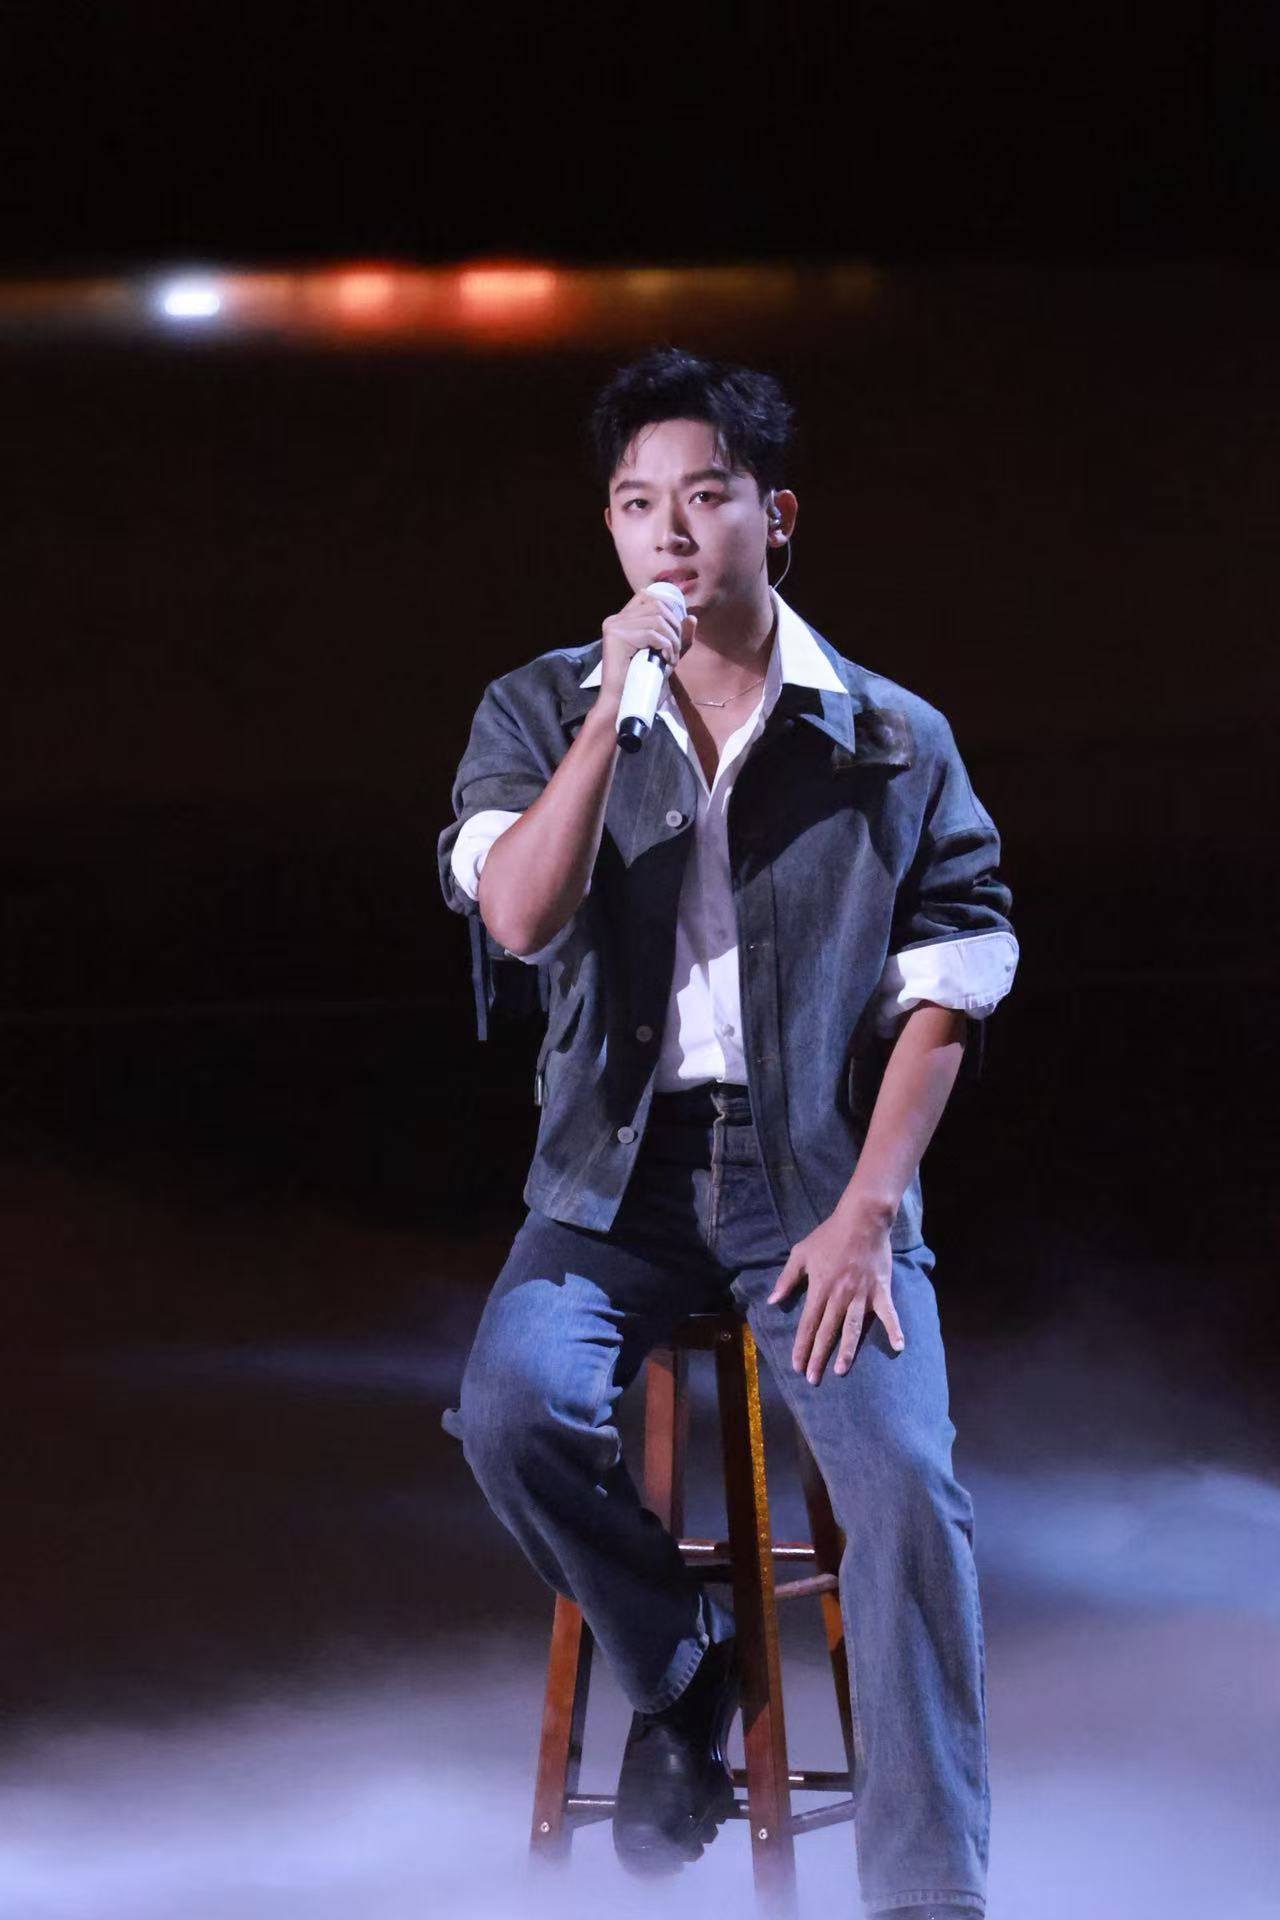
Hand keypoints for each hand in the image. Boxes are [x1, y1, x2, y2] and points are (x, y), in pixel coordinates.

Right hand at [596, 589, 696, 710]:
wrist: (623, 702)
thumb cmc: (642, 681)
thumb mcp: (665, 655)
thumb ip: (679, 638)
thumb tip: (692, 617)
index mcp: (622, 619)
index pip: (647, 596)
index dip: (667, 607)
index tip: (676, 630)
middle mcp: (615, 619)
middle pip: (656, 605)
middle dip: (674, 626)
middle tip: (676, 650)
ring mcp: (614, 626)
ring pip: (656, 619)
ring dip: (672, 639)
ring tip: (672, 658)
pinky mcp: (616, 636)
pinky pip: (651, 633)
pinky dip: (665, 647)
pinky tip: (666, 661)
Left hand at [767, 1208, 904, 1383]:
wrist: (862, 1219)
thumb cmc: (829, 1235)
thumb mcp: (801, 1253)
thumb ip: (787, 1279)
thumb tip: (772, 1301)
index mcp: (820, 1288)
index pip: (808, 1323)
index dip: (801, 1346)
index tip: (796, 1365)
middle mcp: (839, 1295)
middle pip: (827, 1331)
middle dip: (819, 1356)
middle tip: (812, 1378)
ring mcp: (862, 1294)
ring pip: (853, 1328)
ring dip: (847, 1350)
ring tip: (840, 1370)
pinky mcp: (880, 1290)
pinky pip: (888, 1313)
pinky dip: (895, 1329)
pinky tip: (899, 1347)